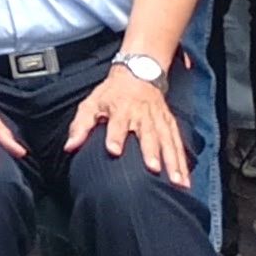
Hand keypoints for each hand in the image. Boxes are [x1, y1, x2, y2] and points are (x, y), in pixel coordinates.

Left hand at [67, 66, 187, 186]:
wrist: (138, 74)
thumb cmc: (111, 93)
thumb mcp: (91, 103)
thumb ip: (80, 125)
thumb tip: (69, 146)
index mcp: (120, 109)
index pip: (117, 123)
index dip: (115, 136)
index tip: (113, 150)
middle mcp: (142, 115)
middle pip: (147, 134)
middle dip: (151, 151)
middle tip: (153, 169)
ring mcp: (158, 120)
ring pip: (168, 142)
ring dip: (173, 162)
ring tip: (177, 182)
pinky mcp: (170, 124)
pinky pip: (178, 144)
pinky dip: (183, 162)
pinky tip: (185, 180)